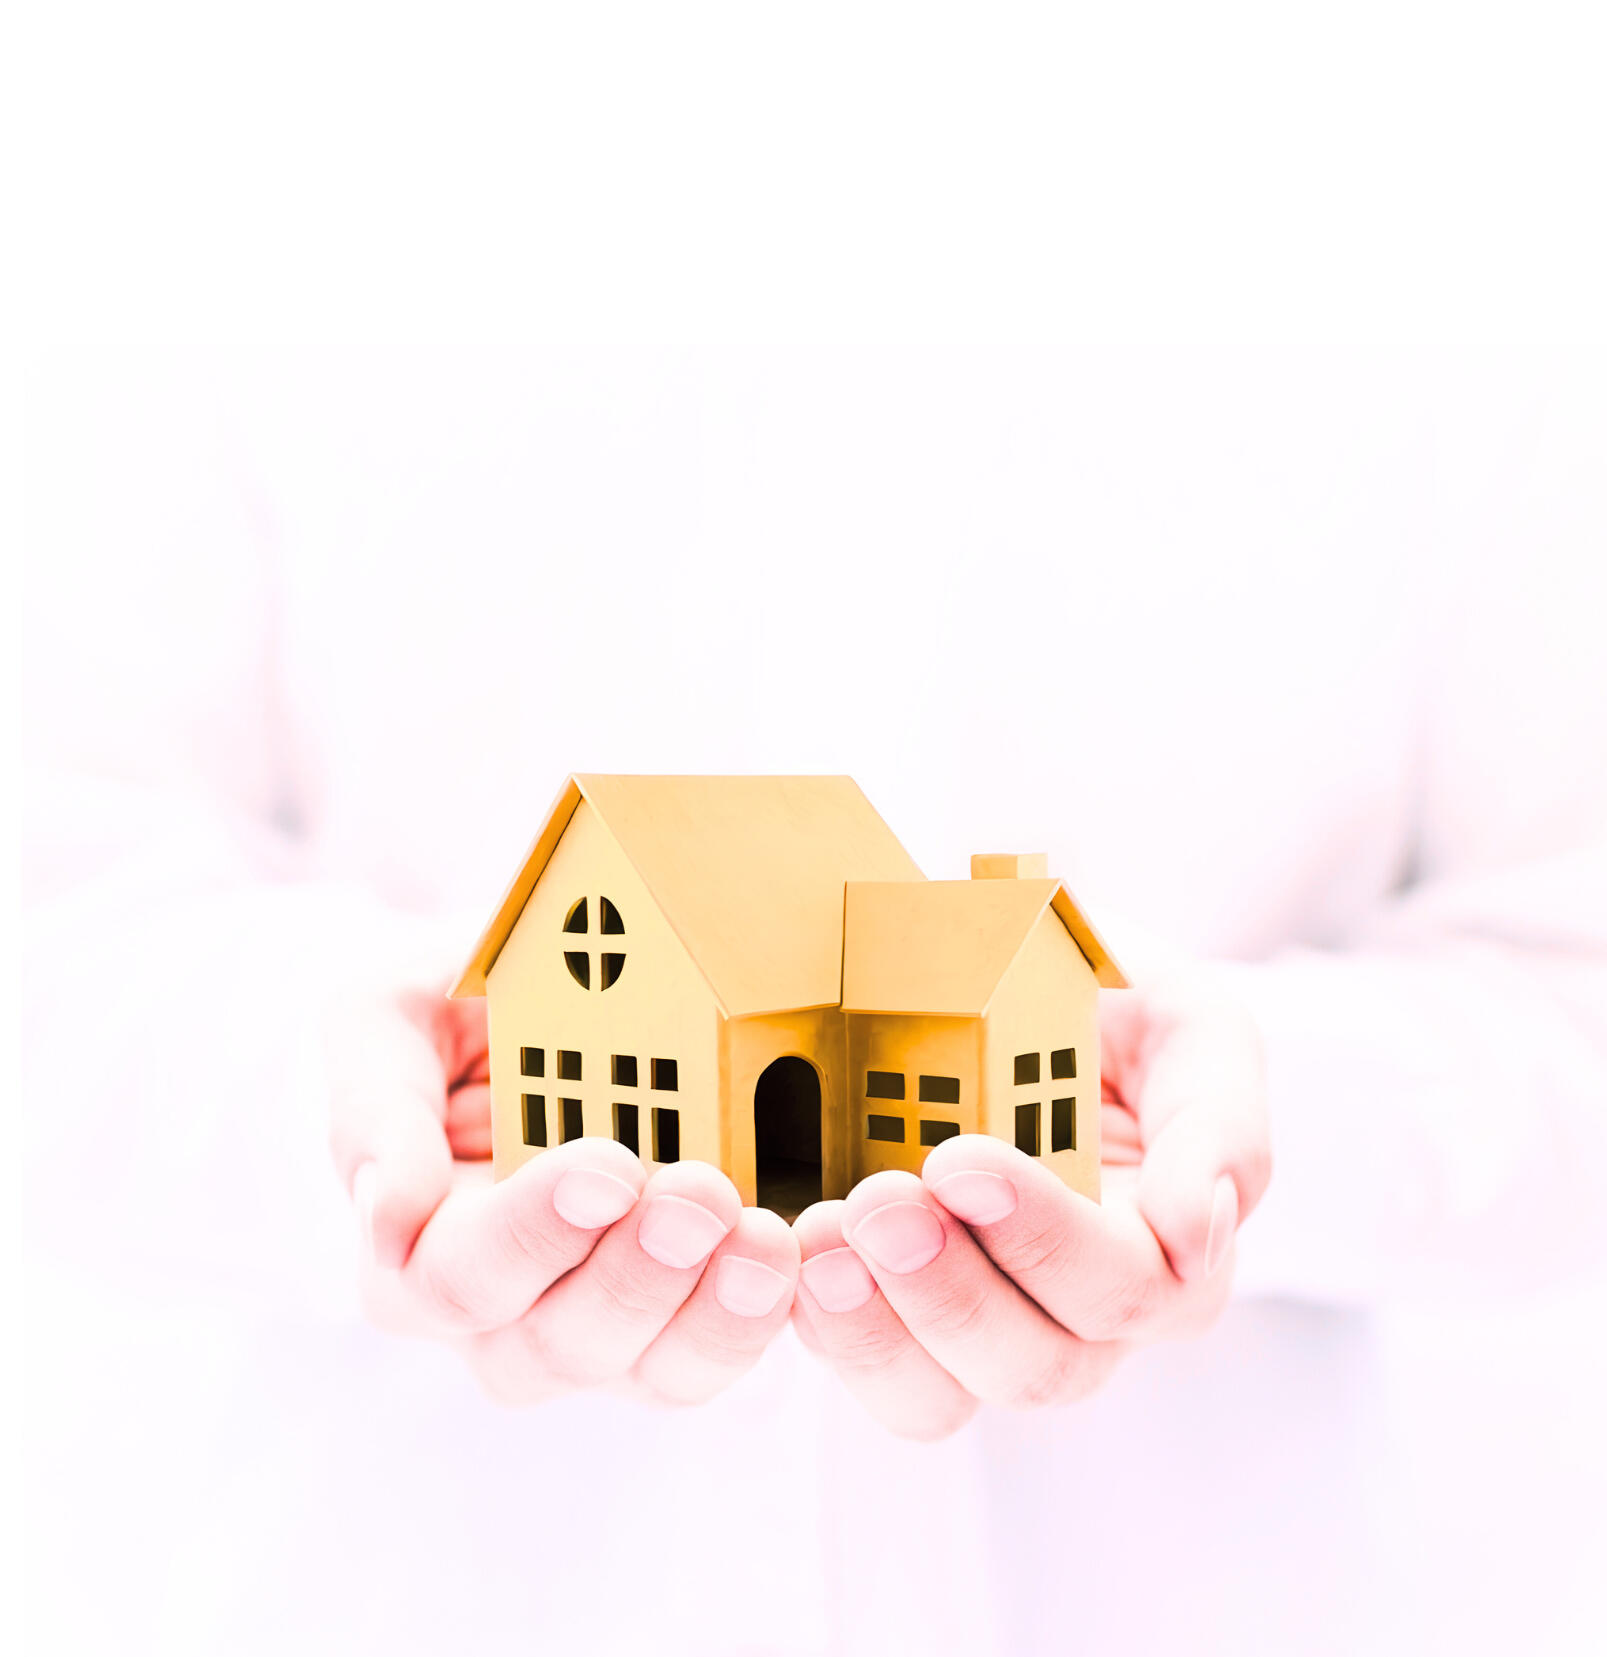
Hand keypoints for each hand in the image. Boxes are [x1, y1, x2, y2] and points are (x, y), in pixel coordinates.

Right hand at [326, 972, 799, 1405]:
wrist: (540, 1016)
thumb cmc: (448, 1019)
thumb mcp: (383, 1019)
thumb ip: (376, 1106)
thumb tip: (388, 1208)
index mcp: (412, 1251)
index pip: (455, 1279)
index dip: (532, 1232)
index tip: (607, 1165)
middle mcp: (498, 1319)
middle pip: (555, 1345)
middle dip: (635, 1272)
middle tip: (701, 1194)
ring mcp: (594, 1332)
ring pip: (646, 1370)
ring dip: (712, 1313)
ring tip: (765, 1241)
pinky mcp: (677, 1321)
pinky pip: (716, 1354)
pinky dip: (761, 1314)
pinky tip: (797, 1257)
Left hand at [789, 977, 1270, 1438]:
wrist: (1011, 968)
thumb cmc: (1119, 1006)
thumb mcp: (1193, 1024)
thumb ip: (1218, 1120)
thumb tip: (1201, 1229)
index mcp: (1168, 1254)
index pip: (1131, 1290)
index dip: (1047, 1240)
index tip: (960, 1159)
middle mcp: (1079, 1315)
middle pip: (1036, 1367)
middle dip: (950, 1290)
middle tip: (878, 1200)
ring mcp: (980, 1319)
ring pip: (942, 1399)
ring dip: (877, 1328)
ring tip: (820, 1240)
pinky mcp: (893, 1310)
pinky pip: (866, 1366)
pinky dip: (823, 1324)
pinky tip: (792, 1256)